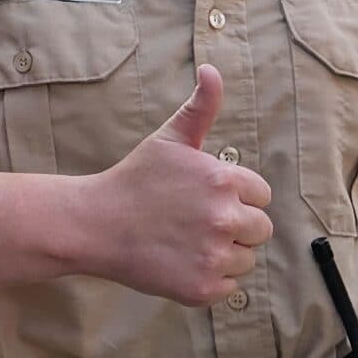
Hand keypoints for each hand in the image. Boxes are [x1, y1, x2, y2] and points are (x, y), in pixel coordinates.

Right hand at [79, 68, 273, 301]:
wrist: (95, 225)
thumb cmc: (135, 180)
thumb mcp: (170, 139)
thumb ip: (200, 107)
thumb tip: (211, 70)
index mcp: (224, 181)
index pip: (261, 196)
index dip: (236, 197)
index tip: (204, 199)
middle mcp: (225, 219)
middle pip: (260, 229)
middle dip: (236, 227)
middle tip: (196, 223)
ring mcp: (214, 256)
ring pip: (246, 259)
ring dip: (224, 254)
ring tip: (187, 242)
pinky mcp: (203, 287)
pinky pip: (230, 287)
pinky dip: (211, 279)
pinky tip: (183, 262)